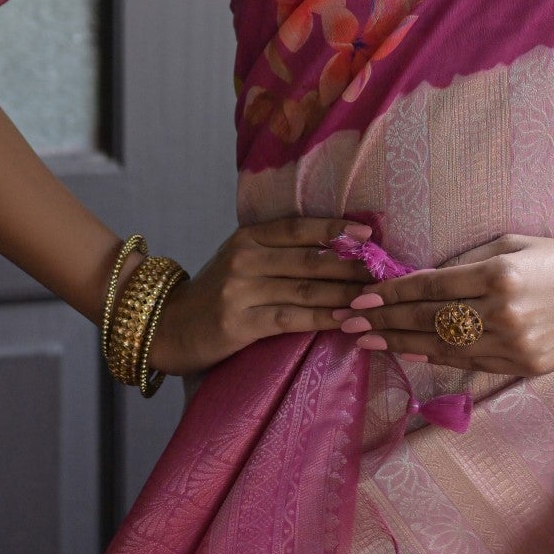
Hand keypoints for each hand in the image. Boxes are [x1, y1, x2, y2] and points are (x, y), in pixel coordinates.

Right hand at [145, 217, 376, 376]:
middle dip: (352, 265)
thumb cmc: (215, 292)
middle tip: (386, 269)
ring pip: (305, 289)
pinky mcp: (240, 323)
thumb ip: (277, 252)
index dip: (335, 228)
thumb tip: (335, 248)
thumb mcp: (240, 260)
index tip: (369, 231)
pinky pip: (292, 318)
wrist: (167, 326)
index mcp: (247, 238)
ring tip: (378, 296)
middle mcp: (245, 259)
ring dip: (346, 293)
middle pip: (309, 259)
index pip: (297, 227)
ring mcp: (241, 291)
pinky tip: (347, 320)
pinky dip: (323, 318)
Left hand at [333, 232, 553, 376]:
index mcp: (499, 274)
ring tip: (366, 342)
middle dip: (384, 322)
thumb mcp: (513, 245)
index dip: (391, 294)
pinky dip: (437, 359)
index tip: (360, 297)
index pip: (431, 287)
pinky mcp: (524, 366)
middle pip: (429, 321)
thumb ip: (466, 264)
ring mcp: (515, 344)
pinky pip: (471, 364)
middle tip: (347, 323)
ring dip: (400, 344)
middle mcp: (504, 312)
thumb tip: (420, 283)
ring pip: (444, 347)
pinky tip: (410, 354)